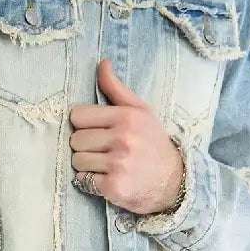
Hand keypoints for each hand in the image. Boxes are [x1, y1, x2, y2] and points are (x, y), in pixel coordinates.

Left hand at [69, 58, 185, 214]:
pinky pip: (83, 180)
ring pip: (77, 161)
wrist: (174, 182)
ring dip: (87, 165)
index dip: (84, 125)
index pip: (78, 116)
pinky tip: (106, 179)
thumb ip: (116, 88)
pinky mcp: (113, 187)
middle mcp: (122, 139)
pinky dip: (90, 182)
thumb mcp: (141, 111)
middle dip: (85, 146)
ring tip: (105, 165)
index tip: (97, 132)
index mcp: (126, 117)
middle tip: (104, 151)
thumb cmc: (153, 143)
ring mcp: (117, 164)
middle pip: (75, 140)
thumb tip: (101, 63)